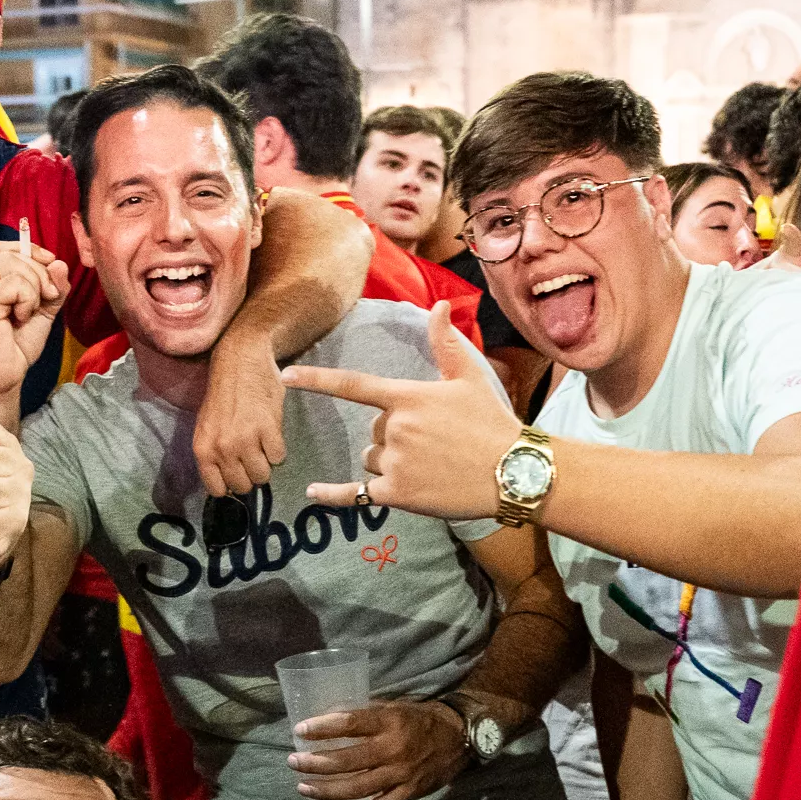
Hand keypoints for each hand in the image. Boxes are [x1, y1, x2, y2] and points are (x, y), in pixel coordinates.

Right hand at [0, 233, 64, 414]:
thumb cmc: (13, 350)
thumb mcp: (39, 312)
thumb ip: (52, 287)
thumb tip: (59, 263)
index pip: (1, 248)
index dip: (29, 250)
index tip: (51, 264)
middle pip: (11, 253)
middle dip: (39, 272)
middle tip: (48, 297)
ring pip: (14, 264)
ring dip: (35, 286)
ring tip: (29, 312)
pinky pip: (15, 283)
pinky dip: (28, 299)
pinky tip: (20, 318)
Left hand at [193, 333, 287, 496]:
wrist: (241, 359)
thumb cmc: (223, 393)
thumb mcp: (206, 426)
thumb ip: (213, 455)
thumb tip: (226, 484)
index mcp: (203, 449)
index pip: (218, 490)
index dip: (230, 484)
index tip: (237, 474)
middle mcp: (222, 448)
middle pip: (243, 486)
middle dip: (250, 475)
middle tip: (252, 457)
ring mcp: (245, 439)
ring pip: (263, 475)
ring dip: (266, 463)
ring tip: (261, 445)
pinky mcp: (268, 429)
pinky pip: (279, 457)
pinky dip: (278, 449)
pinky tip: (271, 433)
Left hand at [281, 305, 518, 521]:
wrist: (514, 472)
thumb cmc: (493, 422)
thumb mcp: (471, 377)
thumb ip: (446, 343)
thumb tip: (439, 304)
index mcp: (407, 397)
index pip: (353, 384)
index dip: (316, 379)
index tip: (286, 375)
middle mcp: (395, 428)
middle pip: (371, 431)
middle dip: (392, 437)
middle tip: (433, 445)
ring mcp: (395, 462)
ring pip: (371, 459)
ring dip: (389, 464)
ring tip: (430, 467)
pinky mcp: (398, 494)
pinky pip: (356, 493)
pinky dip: (333, 495)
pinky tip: (312, 493)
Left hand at [290, 699, 469, 799]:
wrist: (460, 738)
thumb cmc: (421, 719)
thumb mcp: (396, 707)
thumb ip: (366, 714)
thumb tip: (330, 716)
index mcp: (390, 722)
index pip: (351, 723)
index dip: (323, 728)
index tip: (300, 730)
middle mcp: (394, 749)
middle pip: (348, 760)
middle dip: (316, 763)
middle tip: (293, 761)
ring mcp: (401, 775)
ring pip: (357, 787)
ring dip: (327, 790)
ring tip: (303, 787)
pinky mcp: (408, 794)